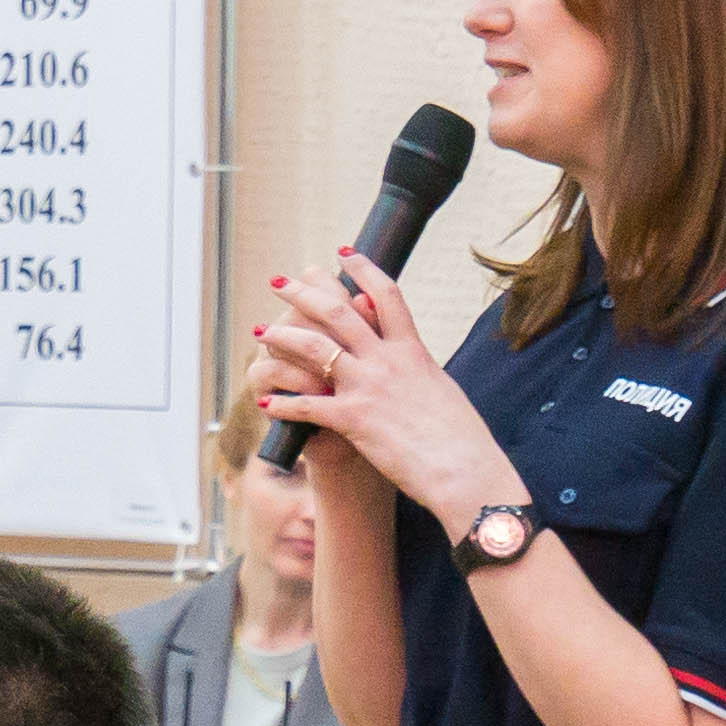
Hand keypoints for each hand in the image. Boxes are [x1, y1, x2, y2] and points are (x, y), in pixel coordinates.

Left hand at [255, 250, 517, 536]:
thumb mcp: (441, 391)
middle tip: (279, 281)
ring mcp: (368, 387)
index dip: (363, 269)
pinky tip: (266, 402)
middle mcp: (387, 361)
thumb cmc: (461, 440)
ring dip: (282, 336)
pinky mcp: (353, 419)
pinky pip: (307, 404)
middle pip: (337, 311)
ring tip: (260, 331)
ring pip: (314, 347)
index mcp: (412, 351)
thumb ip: (418, 372)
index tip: (343, 254)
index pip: (386, 294)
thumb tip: (412, 365)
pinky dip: (283, 403)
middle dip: (303, 292)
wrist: (465, 472)